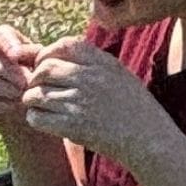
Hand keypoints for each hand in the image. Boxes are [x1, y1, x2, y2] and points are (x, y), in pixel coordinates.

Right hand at [0, 24, 42, 131]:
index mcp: (8, 47)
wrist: (39, 111)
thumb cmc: (45, 83)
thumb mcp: (46, 67)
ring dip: (7, 89)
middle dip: (11, 72)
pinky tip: (16, 107)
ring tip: (26, 96)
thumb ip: (35, 55)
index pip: (1, 33)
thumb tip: (16, 54)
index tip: (17, 56)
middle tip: (29, 83)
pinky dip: (1, 104)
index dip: (7, 42)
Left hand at [18, 38, 178, 171]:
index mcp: (104, 63)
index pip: (63, 45)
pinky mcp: (72, 125)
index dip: (47, 54)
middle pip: (44, 69)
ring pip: (34, 93)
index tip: (49, 68)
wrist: (151, 140)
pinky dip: (37, 119)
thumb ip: (87, 63)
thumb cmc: (132, 107)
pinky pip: (36, 117)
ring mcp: (81, 102)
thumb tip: (42, 52)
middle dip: (36, 79)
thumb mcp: (118, 76)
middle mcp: (91, 79)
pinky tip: (50, 122)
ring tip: (47, 108)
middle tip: (44, 91)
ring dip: (34, 101)